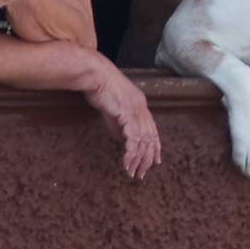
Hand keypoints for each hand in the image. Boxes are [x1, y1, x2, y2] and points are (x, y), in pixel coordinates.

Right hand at [82, 61, 161, 178]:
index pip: (152, 130)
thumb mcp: (111, 109)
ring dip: (138, 160)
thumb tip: (121, 140)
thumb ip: (117, 125)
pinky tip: (126, 163)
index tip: (155, 161)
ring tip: (133, 173)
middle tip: (141, 174)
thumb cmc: (99, 87)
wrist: (95, 74)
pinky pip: (133, 140)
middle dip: (147, 159)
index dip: (155, 147)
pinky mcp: (127, 115)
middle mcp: (142, 109)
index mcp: (140, 105)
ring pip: (143, 142)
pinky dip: (131, 154)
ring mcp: (136, 112)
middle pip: (150, 139)